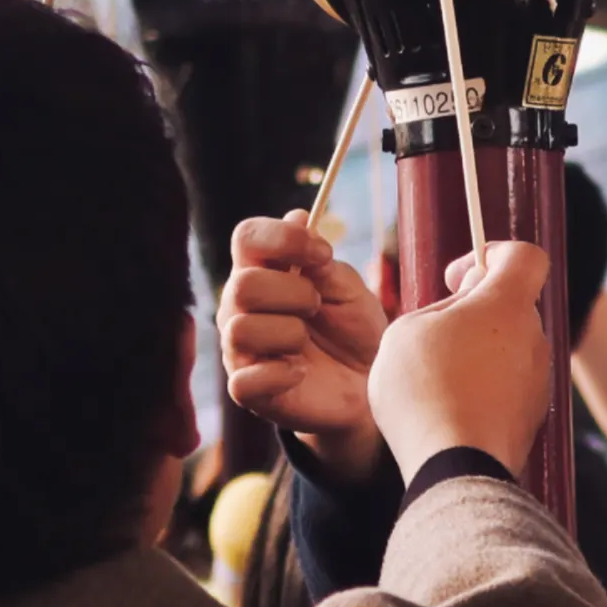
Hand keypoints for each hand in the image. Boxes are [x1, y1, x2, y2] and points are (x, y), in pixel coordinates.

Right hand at [220, 215, 386, 483]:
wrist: (368, 386)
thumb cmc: (354, 330)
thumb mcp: (348, 289)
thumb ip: (321, 260)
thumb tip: (297, 217)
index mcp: (262, 271)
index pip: (247, 236)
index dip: (283, 238)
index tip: (323, 254)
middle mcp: (239, 306)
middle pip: (243, 284)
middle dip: (294, 293)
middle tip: (318, 306)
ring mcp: (239, 348)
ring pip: (241, 328)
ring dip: (289, 333)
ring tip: (307, 342)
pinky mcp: (246, 389)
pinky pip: (245, 379)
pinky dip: (281, 373)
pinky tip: (300, 371)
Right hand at [368, 241, 551, 484]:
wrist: (455, 467)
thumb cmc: (425, 391)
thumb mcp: (407, 330)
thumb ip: (440, 308)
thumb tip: (463, 309)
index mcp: (507, 305)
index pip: (526, 256)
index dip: (492, 254)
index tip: (457, 277)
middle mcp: (534, 339)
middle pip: (511, 305)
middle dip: (475, 311)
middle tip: (436, 334)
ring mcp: (538, 381)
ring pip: (509, 348)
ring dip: (477, 353)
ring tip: (436, 379)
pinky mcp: (533, 418)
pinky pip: (509, 387)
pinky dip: (483, 389)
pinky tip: (450, 409)